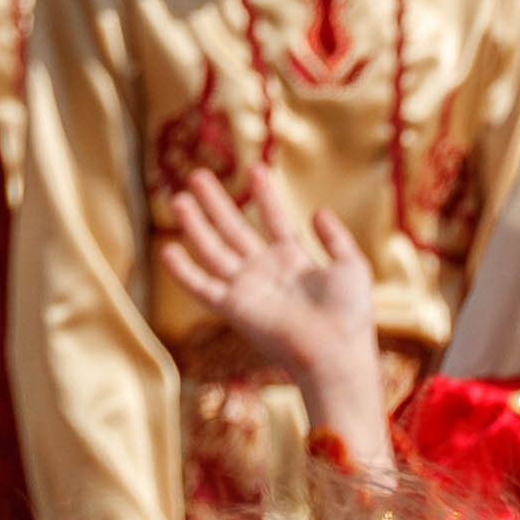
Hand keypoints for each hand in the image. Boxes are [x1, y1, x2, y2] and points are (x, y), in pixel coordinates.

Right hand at [165, 166, 387, 468]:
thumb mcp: (352, 266)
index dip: (265, 195)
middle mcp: (266, 272)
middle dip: (216, 202)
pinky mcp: (233, 308)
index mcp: (294, 261)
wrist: (336, 351)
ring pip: (213, 250)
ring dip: (195, 225)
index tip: (255, 168)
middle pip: (234, 229)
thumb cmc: (350, 315)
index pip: (274, 220)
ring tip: (179, 198)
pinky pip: (202, 287)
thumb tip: (319, 211)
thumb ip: (336, 238)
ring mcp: (247, 289)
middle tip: (197, 175)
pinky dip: (184, 271)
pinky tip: (167, 250)